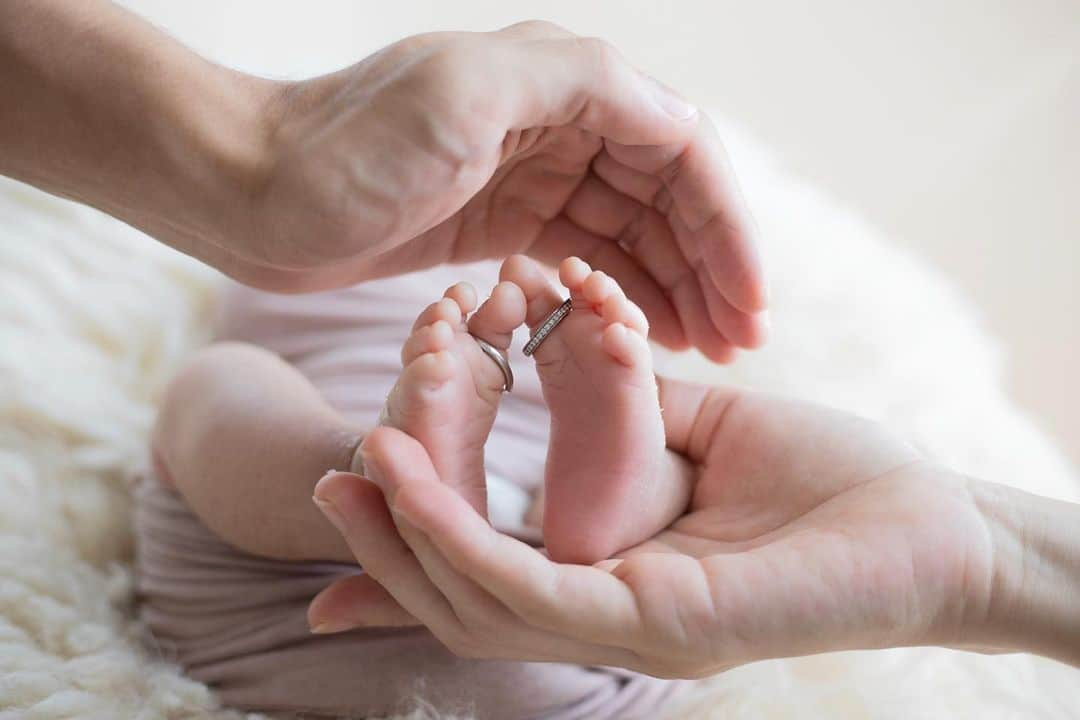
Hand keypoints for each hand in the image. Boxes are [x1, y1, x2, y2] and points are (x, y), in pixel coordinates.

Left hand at [3, 9, 763, 358]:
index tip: (750, 303)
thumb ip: (578, 84)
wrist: (253, 194)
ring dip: (677, 285)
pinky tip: (645, 333)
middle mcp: (559, 118)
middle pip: (667, 195)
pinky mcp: (502, 220)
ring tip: (709, 352)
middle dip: (712, 267)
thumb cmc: (346, 149)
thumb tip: (677, 118)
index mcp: (565, 81)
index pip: (680, 152)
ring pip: (632, 230)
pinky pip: (585, 254)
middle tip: (742, 344)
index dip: (726, 229)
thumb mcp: (464, 94)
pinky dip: (620, 291)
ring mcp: (532, 171)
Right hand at [308, 378, 1000, 676]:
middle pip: (460, 596)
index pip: (488, 576)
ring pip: (473, 599)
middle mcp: (606, 616)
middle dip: (384, 542)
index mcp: (611, 579)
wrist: (927, 520)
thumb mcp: (699, 430)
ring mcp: (625, 627)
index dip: (407, 553)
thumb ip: (619, 408)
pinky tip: (408, 483)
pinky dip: (453, 537)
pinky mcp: (652, 621)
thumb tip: (559, 351)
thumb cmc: (826, 481)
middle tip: (326, 478)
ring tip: (351, 467)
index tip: (347, 498)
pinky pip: (524, 585)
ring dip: (400, 535)